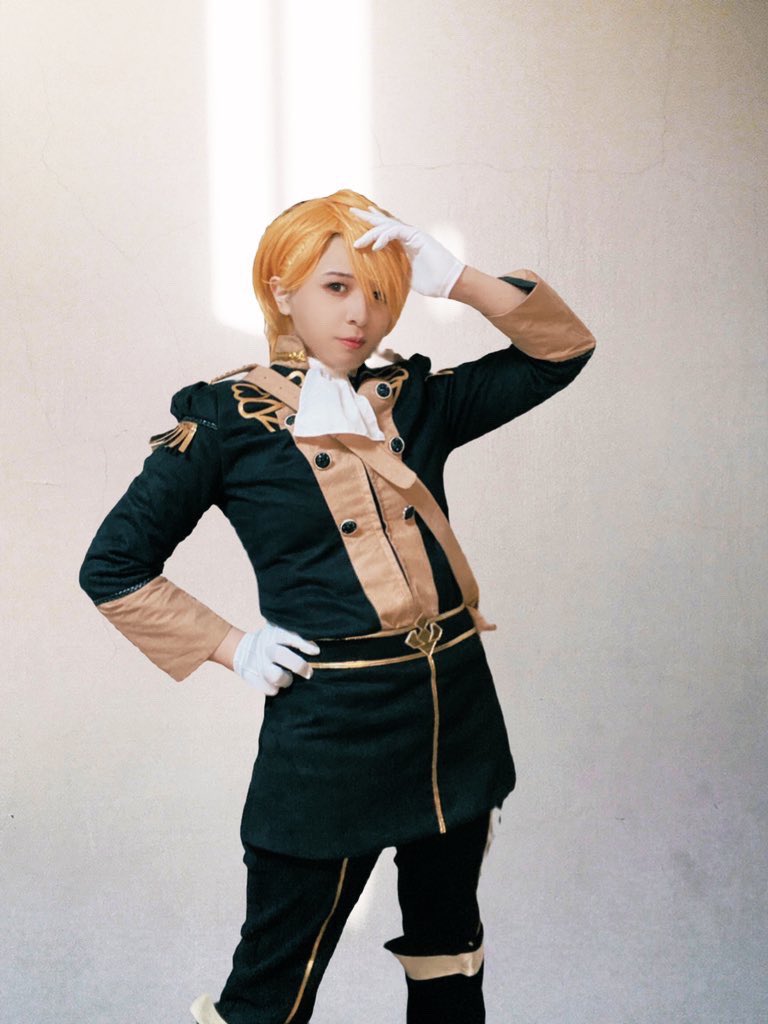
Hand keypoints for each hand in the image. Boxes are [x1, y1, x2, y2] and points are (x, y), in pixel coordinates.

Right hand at [233, 623, 319, 696]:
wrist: (242, 649)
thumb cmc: (273, 641)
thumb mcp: (280, 630)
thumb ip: (297, 635)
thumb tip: (317, 647)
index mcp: (274, 634)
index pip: (288, 636)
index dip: (303, 644)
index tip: (316, 652)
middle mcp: (266, 648)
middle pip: (281, 655)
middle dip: (299, 665)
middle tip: (309, 673)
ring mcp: (258, 664)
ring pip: (275, 676)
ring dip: (286, 679)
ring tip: (288, 677)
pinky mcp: (252, 678)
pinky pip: (270, 690)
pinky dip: (276, 689)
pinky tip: (278, 684)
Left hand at [350, 206, 464, 298]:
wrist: (449, 283)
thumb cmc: (432, 282)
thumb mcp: (406, 277)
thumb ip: (394, 272)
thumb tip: (378, 279)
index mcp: (405, 244)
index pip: (386, 231)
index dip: (372, 226)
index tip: (358, 224)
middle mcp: (408, 236)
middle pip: (384, 222)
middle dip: (367, 217)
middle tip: (351, 211)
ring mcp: (413, 235)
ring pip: (387, 226)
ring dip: (370, 233)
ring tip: (357, 243)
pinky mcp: (417, 237)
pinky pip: (396, 232)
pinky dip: (384, 238)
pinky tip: (376, 246)